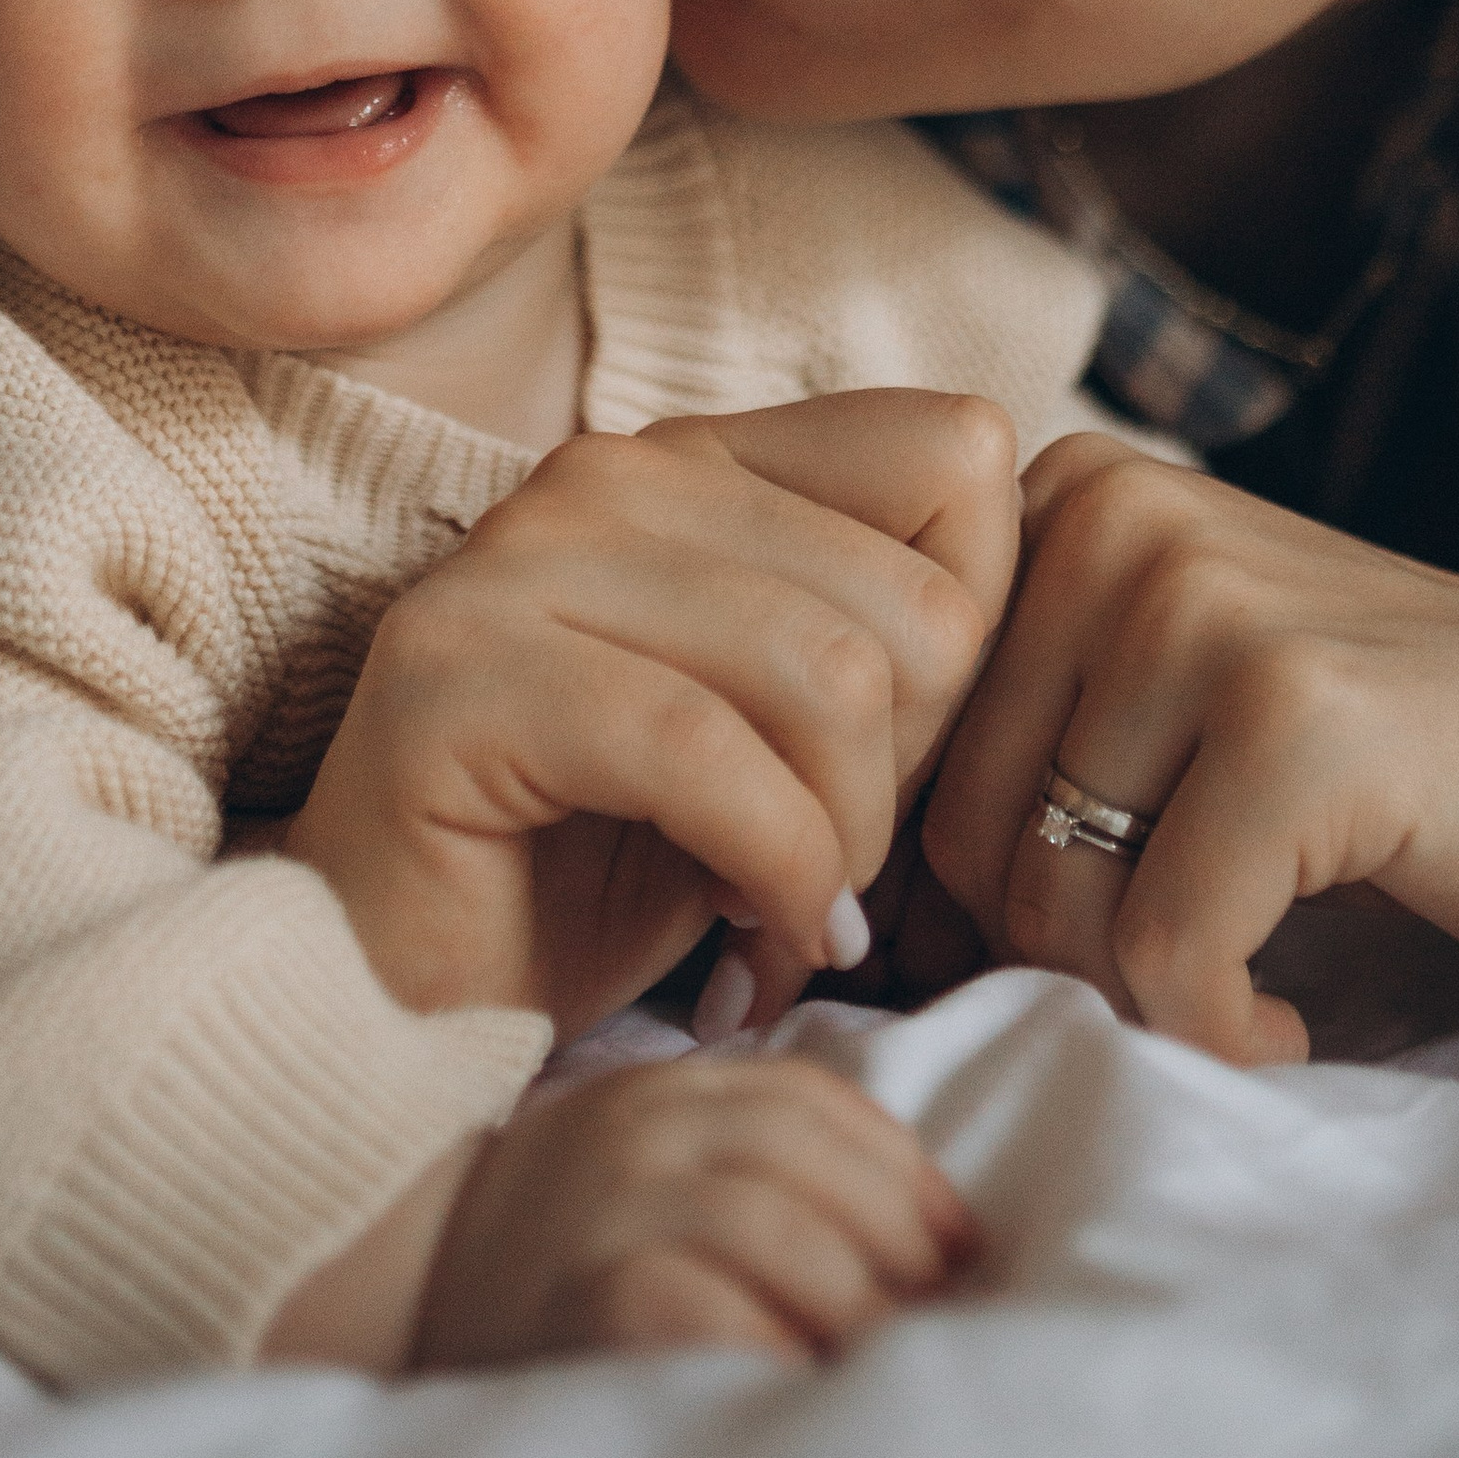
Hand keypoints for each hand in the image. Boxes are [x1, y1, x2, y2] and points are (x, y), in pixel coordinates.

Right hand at [286, 390, 1019, 1040]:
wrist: (405, 1000)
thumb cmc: (614, 870)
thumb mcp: (793, 737)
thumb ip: (893, 639)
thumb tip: (1054, 585)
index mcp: (700, 457)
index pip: (959, 458)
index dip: (973, 639)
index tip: (897, 768)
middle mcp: (609, 473)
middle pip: (915, 598)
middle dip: (911, 782)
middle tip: (836, 880)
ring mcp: (520, 560)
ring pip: (828, 674)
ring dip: (843, 847)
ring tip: (791, 919)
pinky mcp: (458, 675)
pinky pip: (705, 754)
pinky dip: (769, 874)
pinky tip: (748, 943)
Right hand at [410, 1054, 979, 1366]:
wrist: (394, 1270)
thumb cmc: (554, 1233)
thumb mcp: (646, 1153)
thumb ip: (743, 1153)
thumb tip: (910, 1232)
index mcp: (666, 1089)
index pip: (815, 1101)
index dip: (905, 1173)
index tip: (961, 1245)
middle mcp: (639, 1131)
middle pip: (806, 1161)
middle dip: (896, 1242)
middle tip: (944, 1318)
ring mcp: (605, 1209)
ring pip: (771, 1227)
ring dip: (854, 1299)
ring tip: (891, 1360)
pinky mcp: (580, 1298)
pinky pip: (701, 1311)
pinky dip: (770, 1346)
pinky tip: (801, 1382)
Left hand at [920, 434, 1458, 1067]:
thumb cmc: (1390, 758)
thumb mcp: (1166, 694)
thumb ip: (1007, 737)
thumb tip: (814, 892)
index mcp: (1058, 497)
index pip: (893, 749)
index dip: (955, 889)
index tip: (1069, 937)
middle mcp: (1113, 517)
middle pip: (955, 831)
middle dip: (1049, 954)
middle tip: (1173, 979)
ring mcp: (1207, 604)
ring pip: (1049, 900)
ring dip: (1140, 998)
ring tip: (1243, 983)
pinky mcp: (1300, 719)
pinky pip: (1164, 955)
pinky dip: (1224, 1032)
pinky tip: (1296, 1018)